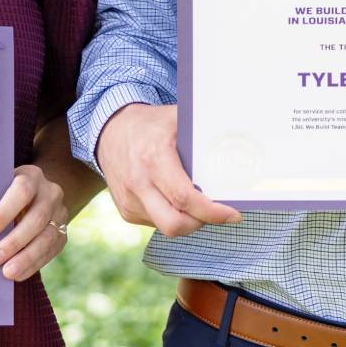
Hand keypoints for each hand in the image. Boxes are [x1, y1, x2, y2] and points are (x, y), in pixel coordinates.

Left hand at [0, 161, 67, 281]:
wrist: (36, 194)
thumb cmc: (6, 195)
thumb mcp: (0, 190)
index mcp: (32, 176)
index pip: (22, 192)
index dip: (3, 213)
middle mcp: (51, 193)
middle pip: (37, 218)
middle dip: (14, 241)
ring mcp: (60, 213)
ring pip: (47, 237)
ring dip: (26, 257)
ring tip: (7, 272)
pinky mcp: (63, 232)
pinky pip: (51, 251)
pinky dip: (34, 264)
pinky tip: (18, 274)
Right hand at [93, 103, 241, 237]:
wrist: (109, 131)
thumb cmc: (150, 125)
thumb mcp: (177, 120)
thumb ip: (202, 136)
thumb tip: (236, 147)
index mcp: (153, 159)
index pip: (185, 198)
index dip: (212, 212)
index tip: (232, 214)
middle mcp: (138, 184)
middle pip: (174, 224)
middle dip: (201, 223)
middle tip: (219, 214)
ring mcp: (129, 201)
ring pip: (166, 226)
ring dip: (188, 220)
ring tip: (198, 203)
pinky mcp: (126, 211)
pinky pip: (156, 223)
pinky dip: (172, 216)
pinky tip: (176, 199)